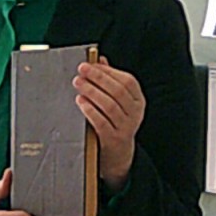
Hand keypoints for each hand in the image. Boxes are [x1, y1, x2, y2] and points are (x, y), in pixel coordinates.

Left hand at [73, 55, 144, 190]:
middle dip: (97, 78)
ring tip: (78, 84)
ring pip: (109, 105)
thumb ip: (110, 82)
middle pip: (118, 91)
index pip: (127, 81)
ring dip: (92, 92)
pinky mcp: (114, 139)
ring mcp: (126, 127)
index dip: (108, 71)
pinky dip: (90, 111)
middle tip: (80, 71)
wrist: (119, 155)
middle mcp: (135, 113)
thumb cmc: (116, 123)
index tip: (89, 64)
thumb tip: (100, 60)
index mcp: (138, 101)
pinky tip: (80, 102)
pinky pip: (101, 122)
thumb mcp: (118, 103)